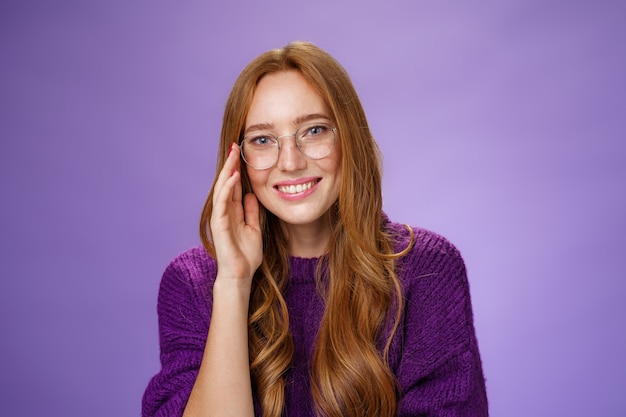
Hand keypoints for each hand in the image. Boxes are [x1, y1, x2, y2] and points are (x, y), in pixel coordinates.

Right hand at [210, 143, 262, 282]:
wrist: (240, 274)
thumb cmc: (246, 255)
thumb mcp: (254, 228)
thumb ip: (251, 211)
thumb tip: (252, 195)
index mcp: (233, 212)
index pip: (234, 186)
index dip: (237, 170)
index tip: (242, 153)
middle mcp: (225, 212)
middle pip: (226, 183)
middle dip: (231, 165)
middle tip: (236, 146)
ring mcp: (220, 217)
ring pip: (222, 189)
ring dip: (227, 171)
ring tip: (234, 155)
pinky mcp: (218, 224)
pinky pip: (222, 202)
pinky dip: (227, 188)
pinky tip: (233, 177)